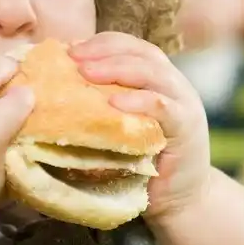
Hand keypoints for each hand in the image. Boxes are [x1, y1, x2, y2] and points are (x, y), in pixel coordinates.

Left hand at [69, 32, 211, 220]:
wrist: (180, 201)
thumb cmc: (143, 164)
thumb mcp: (121, 127)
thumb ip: (102, 106)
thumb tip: (56, 90)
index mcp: (158, 79)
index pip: (131, 47)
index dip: (101, 43)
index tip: (69, 48)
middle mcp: (174, 85)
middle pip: (141, 53)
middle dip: (104, 51)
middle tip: (73, 57)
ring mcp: (184, 104)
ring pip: (153, 72)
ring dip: (117, 68)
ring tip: (86, 73)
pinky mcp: (187, 128)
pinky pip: (163, 107)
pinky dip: (139, 101)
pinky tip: (114, 102)